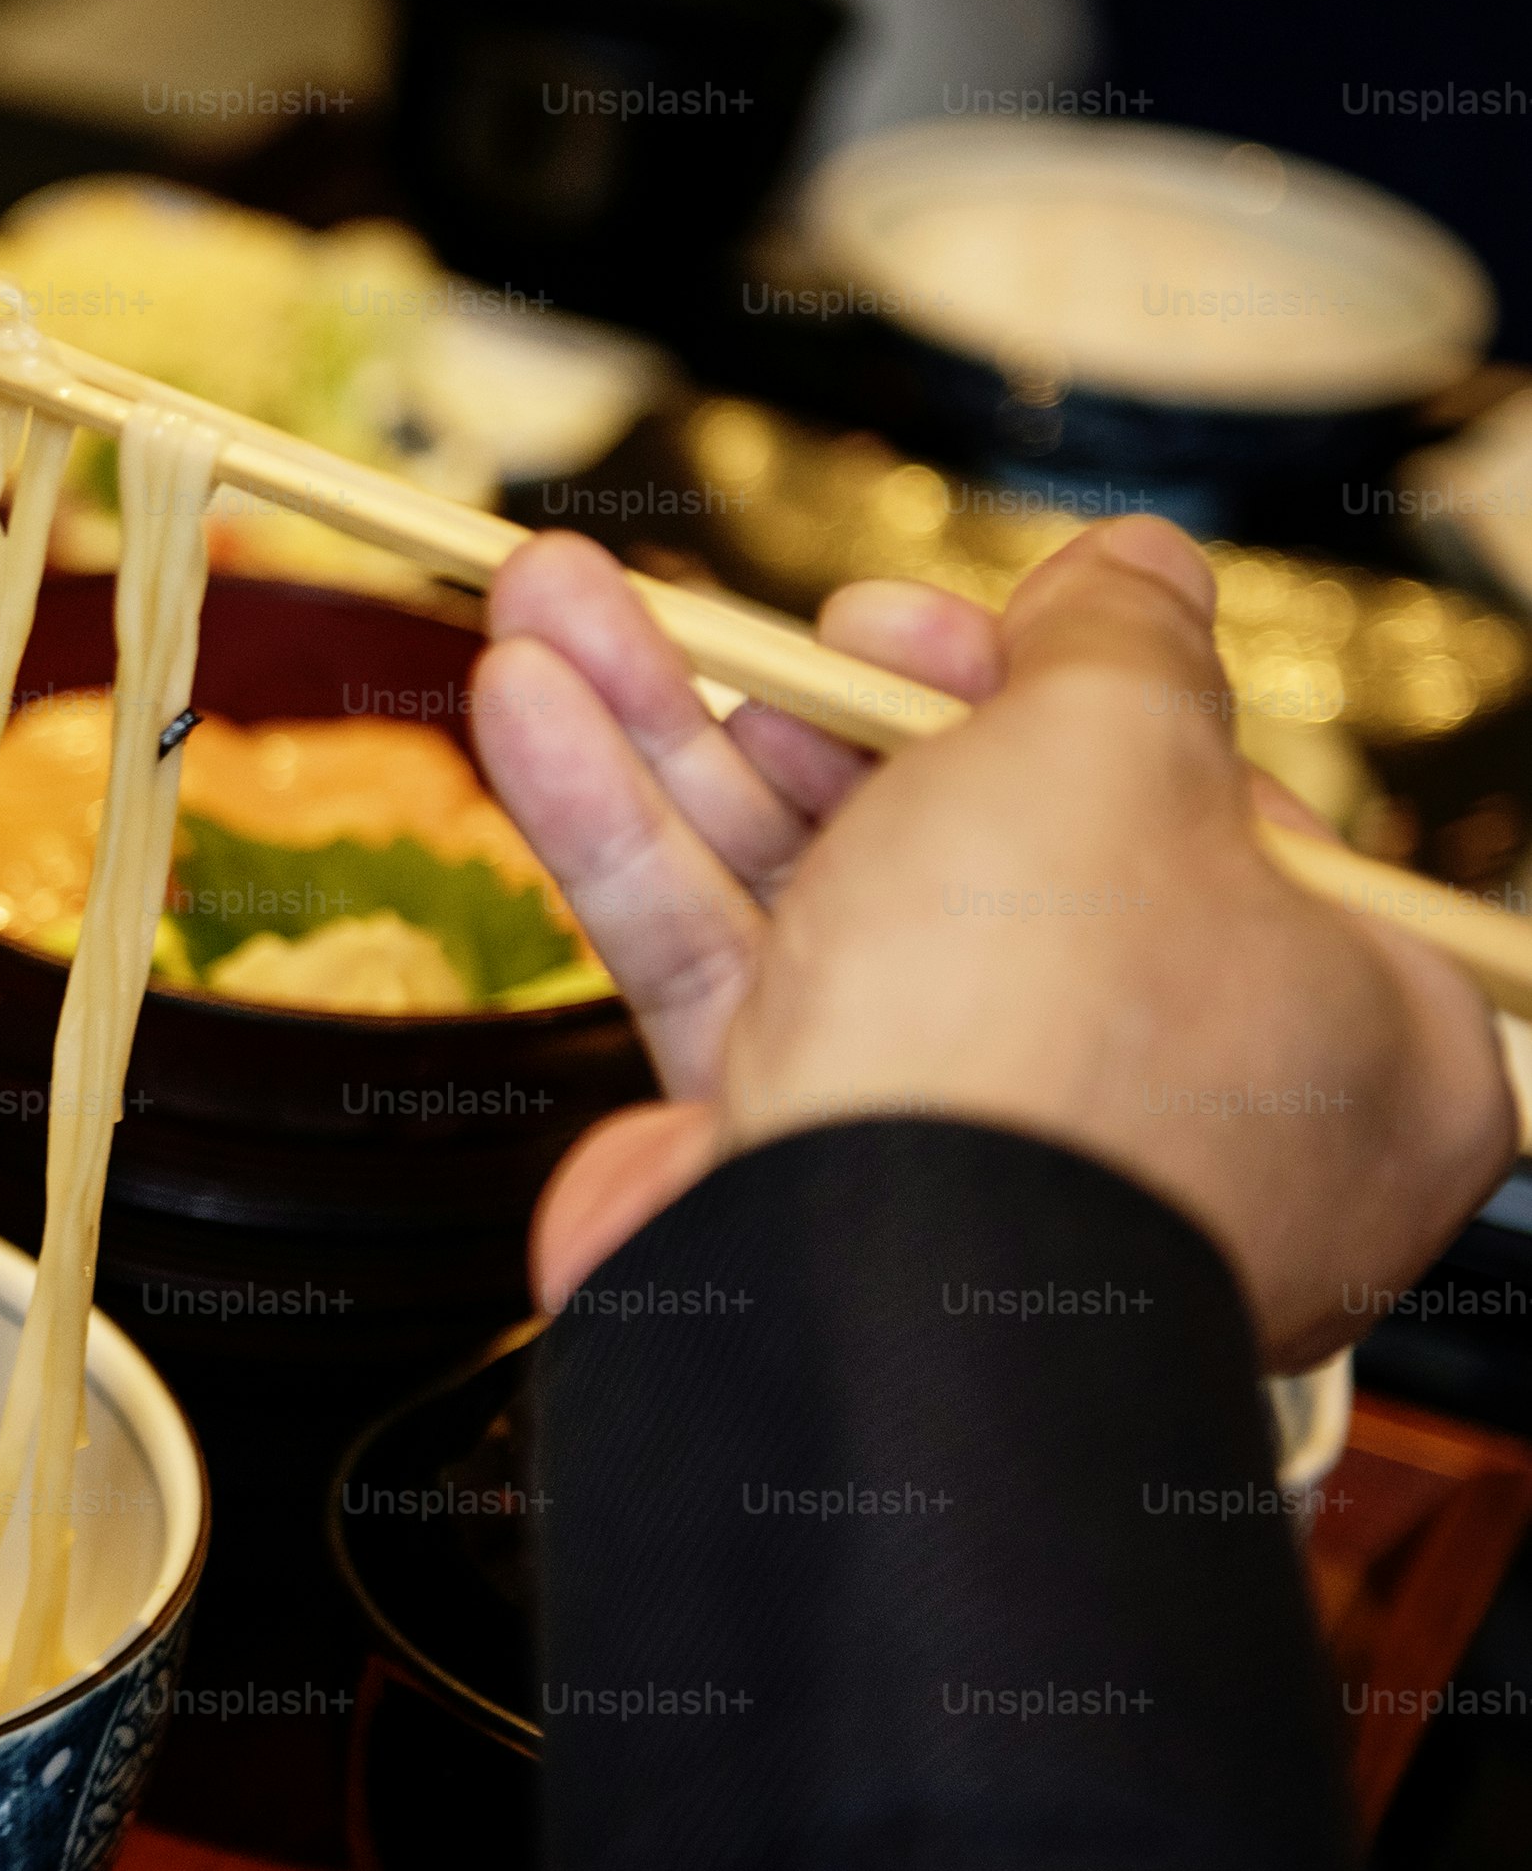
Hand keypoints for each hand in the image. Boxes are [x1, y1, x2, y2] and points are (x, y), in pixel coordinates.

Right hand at [470, 522, 1511, 1366]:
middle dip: (802, 699)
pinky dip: (618, 837)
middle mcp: (1165, 1101)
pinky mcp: (803, 1175)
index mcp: (1345, 1030)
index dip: (1040, 689)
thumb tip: (1133, 568)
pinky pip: (714, 974)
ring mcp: (968, 1148)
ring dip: (665, 737)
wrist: (868, 1303)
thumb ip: (1116, 639)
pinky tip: (524, 711)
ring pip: (808, 891)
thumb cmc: (1048, 1036)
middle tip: (717, 608)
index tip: (914, 627)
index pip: (1207, 811)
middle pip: (974, 839)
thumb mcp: (1116, 751)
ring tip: (541, 603)